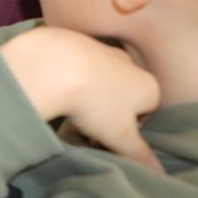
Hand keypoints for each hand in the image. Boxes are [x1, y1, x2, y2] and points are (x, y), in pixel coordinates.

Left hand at [1, 27, 162, 171]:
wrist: (52, 64)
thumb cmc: (93, 102)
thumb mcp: (120, 136)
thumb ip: (139, 153)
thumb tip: (154, 167)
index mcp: (148, 85)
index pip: (147, 115)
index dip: (128, 132)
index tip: (107, 141)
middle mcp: (128, 63)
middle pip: (121, 98)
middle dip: (106, 117)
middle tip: (86, 131)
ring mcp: (100, 48)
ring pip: (98, 82)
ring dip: (87, 98)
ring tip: (68, 113)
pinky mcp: (72, 40)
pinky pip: (76, 67)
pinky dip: (69, 79)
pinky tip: (55, 90)